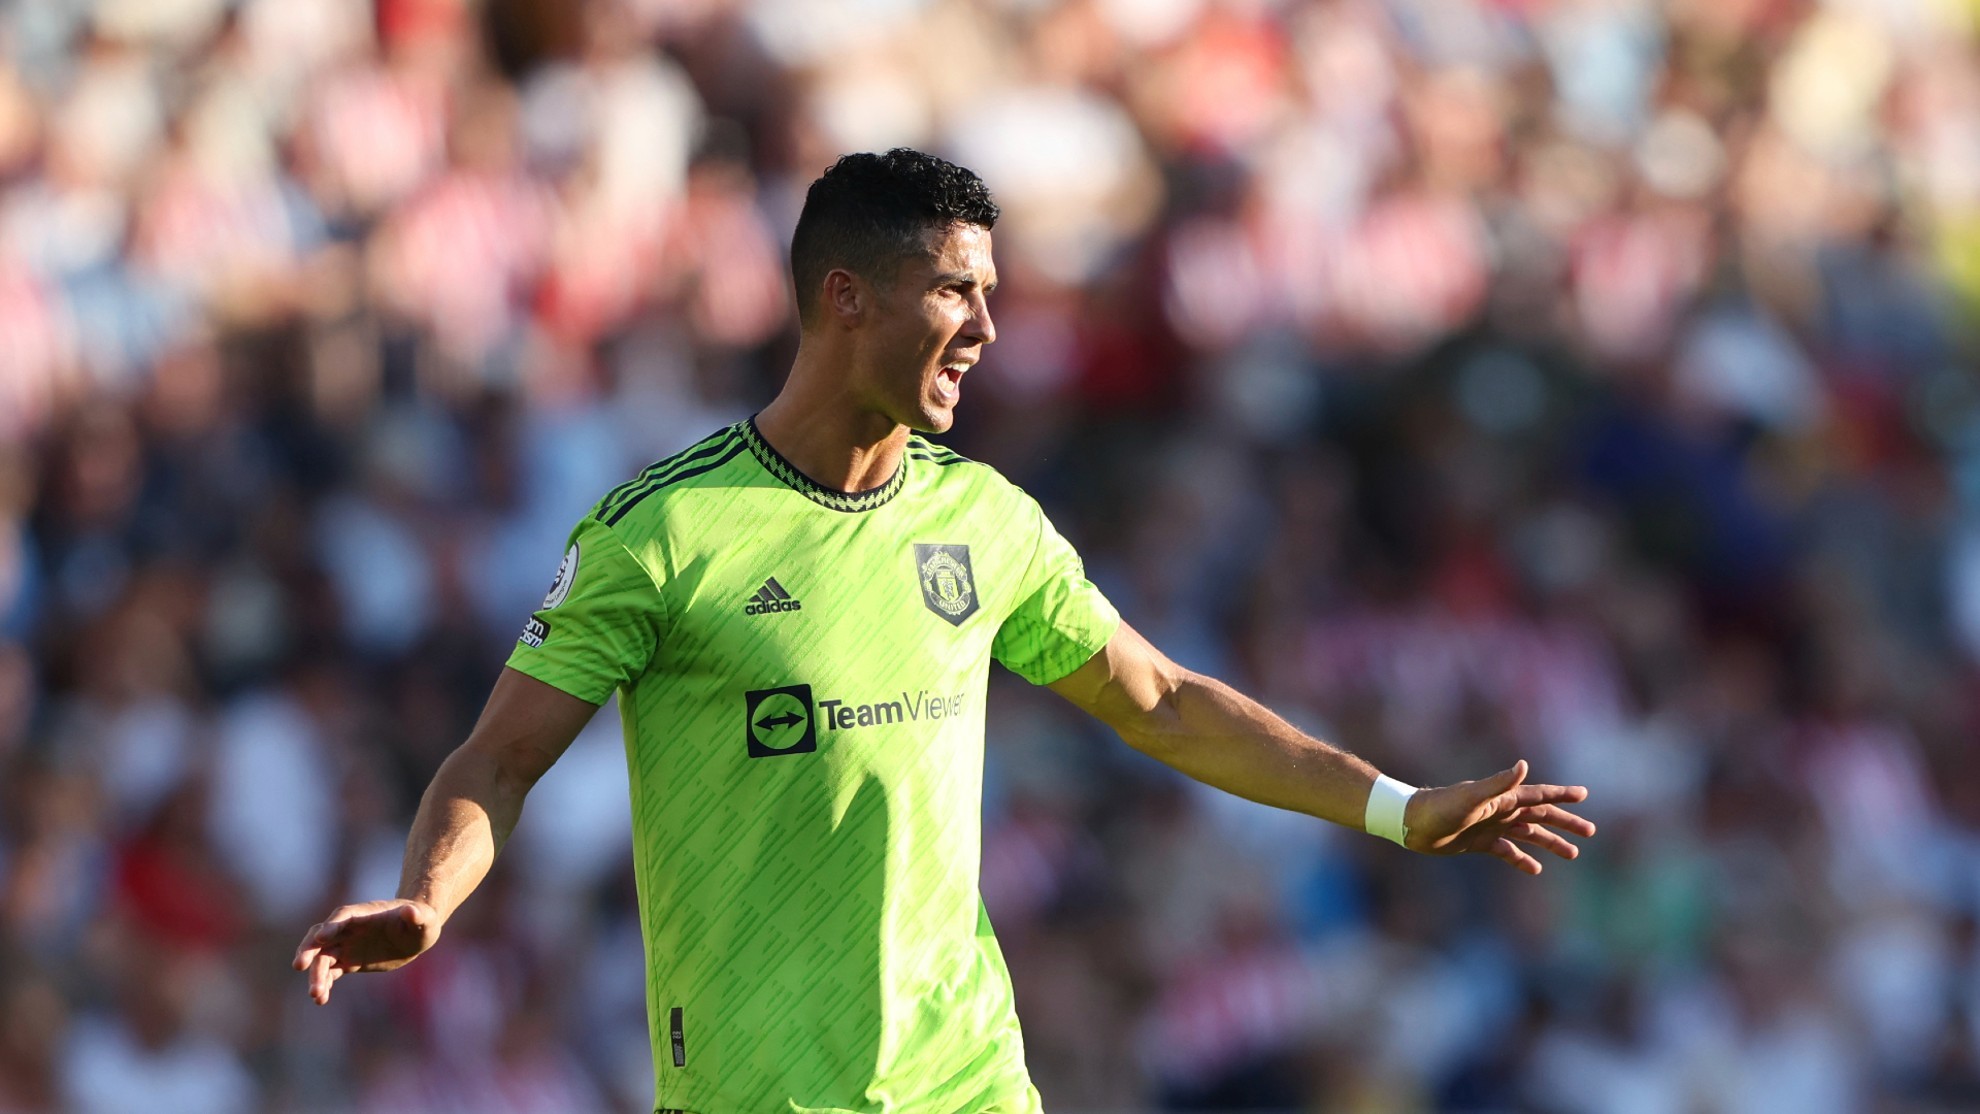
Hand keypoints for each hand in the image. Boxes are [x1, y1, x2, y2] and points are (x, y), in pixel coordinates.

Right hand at [291, 899, 441, 1003]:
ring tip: (316, 995)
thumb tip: (410, 911)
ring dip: (315, 975)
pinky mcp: (349, 962)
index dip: (330, 926)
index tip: (319, 938)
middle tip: (299, 965)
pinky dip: (324, 984)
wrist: (415, 935)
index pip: (341, 916)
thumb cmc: (421, 921)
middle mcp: (349, 928)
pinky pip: (330, 973)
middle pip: (321, 937)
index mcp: (364, 914)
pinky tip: (321, 999)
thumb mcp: (425, 919)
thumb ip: (417, 915)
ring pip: (322, 958)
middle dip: (309, 949)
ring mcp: (347, 945)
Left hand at [1402, 760, 1593, 873]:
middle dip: (1565, 822)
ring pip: (1528, 834)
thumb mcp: (1471, 797)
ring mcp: (1490, 826)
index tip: (1584, 795)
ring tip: (1572, 854)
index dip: (1562, 795)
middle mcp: (1499, 810)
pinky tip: (1535, 869)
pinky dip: (1522, 859)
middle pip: (1540, 815)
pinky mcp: (1479, 842)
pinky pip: (1507, 851)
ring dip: (1550, 842)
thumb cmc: (1439, 807)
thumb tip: (1524, 765)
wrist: (1410, 824)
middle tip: (1590, 832)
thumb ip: (1499, 784)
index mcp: (1502, 798)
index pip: (1538, 795)